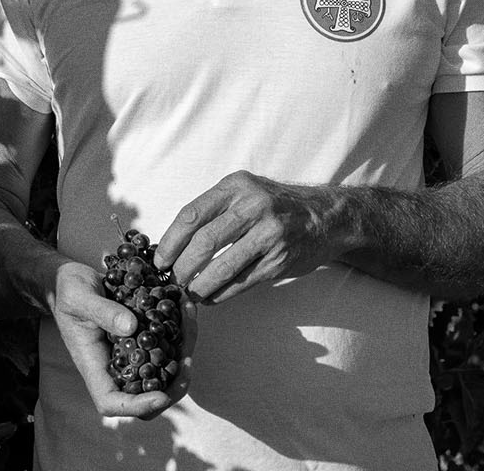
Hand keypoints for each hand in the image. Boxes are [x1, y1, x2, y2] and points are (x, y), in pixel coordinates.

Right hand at [48, 261, 196, 418]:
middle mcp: (115, 365)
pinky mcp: (143, 336)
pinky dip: (181, 331)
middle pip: (146, 395)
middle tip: (188, 360)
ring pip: (163, 370)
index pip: (111, 402)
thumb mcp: (79, 296)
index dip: (137, 406)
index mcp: (93, 365)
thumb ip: (102, 311)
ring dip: (183, 352)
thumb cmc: (68, 291)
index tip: (160, 395)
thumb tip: (131, 327)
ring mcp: (132, 353)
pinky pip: (167, 344)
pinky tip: (186, 307)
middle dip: (172, 386)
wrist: (73, 279)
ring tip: (190, 318)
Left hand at [154, 171, 345, 304]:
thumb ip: (213, 210)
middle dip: (182, 267)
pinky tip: (211, 297)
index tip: (159, 260)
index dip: (170, 241)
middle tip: (171, 281)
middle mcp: (253, 206)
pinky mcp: (280, 260)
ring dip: (200, 285)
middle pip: (204, 242)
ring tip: (188, 293)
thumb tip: (173, 245)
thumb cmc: (274, 206)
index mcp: (236, 186)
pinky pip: (242, 282)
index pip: (192, 214)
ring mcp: (269, 234)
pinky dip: (222, 294)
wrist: (324, 217)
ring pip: (223, 267)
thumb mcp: (244, 192)